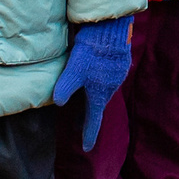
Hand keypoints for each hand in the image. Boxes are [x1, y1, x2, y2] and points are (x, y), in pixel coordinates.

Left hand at [52, 16, 134, 152]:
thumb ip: (65, 87)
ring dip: (95, 92)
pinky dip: (101, 79)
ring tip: (86, 90)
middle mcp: (111, 88)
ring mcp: (118, 76)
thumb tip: (57, 103)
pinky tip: (95, 71)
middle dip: (91, 111)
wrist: (111, 30)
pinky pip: (110, 77)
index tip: (87, 148)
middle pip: (99, 103)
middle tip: (81, 121)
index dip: (89, 135)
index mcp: (100, 94)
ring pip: (104, 89)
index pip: (94, 120)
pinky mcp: (120, 64)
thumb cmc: (91, 52)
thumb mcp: (74, 70)